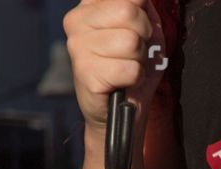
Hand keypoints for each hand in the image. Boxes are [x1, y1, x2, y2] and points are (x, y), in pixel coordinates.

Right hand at [63, 0, 167, 132]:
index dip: (143, 13)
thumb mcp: (144, 28)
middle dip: (143, 35)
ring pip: (130, 41)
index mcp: (89, 5)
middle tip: (134, 51)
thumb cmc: (132, 65)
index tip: (136, 29)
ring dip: (139, 59)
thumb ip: (143, 7)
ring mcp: (77, 47)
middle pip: (129, 12)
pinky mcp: (85, 73)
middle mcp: (76, 20)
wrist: (123, 108)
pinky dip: (135, 77)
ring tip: (127, 66)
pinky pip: (130, 68)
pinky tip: (123, 81)